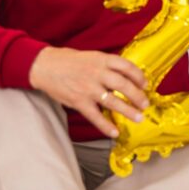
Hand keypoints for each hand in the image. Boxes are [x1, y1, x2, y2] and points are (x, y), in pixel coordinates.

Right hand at [28, 46, 148, 137]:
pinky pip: (95, 116)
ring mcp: (87, 88)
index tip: (144, 84)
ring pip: (113, 101)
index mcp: (101, 60)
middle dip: (137, 96)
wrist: (44, 66)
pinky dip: (105, 125)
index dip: (138, 76)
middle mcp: (96, 73)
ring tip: (139, 118)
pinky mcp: (78, 101)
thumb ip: (107, 66)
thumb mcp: (92, 57)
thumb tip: (126, 77)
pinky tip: (115, 132)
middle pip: (123, 84)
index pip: (126, 66)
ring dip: (128, 111)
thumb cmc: (69, 61)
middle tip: (145, 104)